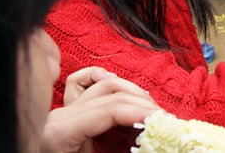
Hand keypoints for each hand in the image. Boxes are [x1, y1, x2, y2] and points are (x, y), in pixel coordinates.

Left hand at [41, 67, 158, 152]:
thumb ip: (122, 152)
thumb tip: (156, 146)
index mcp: (61, 131)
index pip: (111, 108)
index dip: (141, 112)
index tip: (164, 120)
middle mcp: (60, 115)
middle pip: (112, 92)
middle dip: (142, 103)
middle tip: (164, 118)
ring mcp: (61, 111)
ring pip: (103, 83)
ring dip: (131, 92)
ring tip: (149, 108)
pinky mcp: (65, 114)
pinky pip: (82, 83)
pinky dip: (102, 79)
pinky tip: (120, 88)